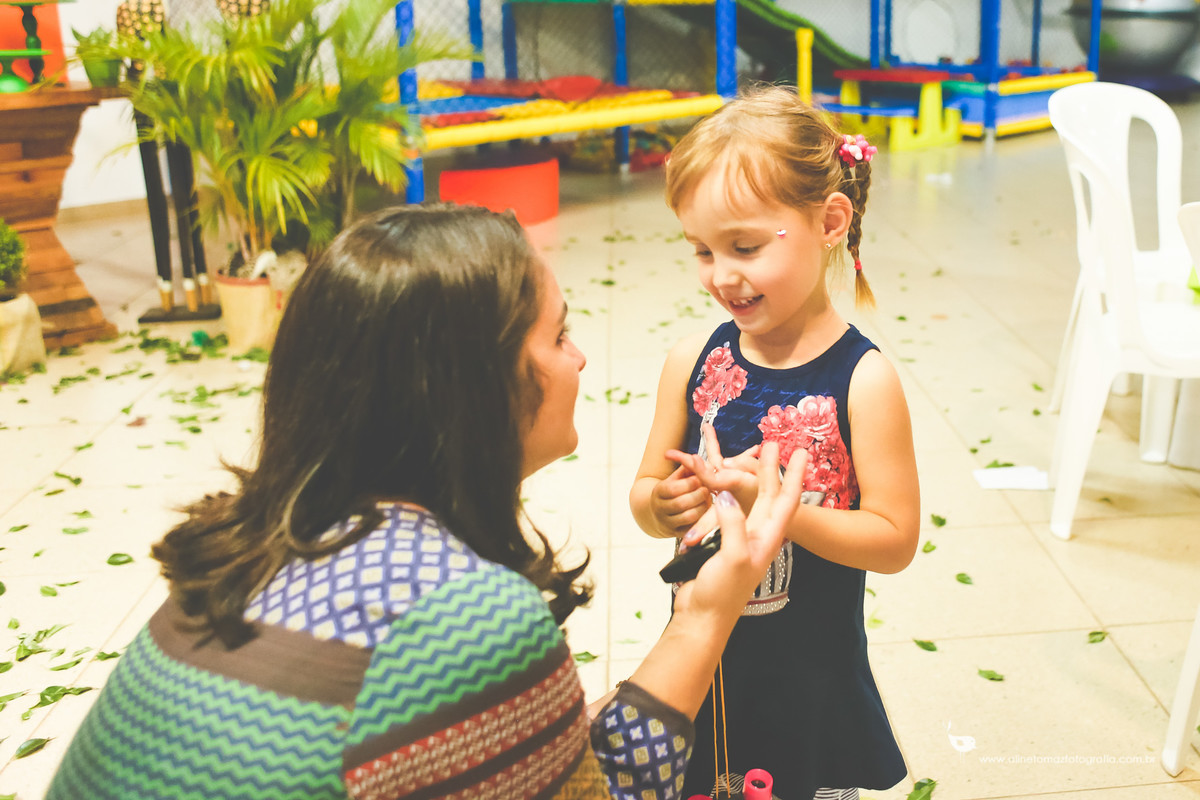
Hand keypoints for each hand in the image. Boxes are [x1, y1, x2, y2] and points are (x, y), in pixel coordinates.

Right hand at [649, 463, 711, 535]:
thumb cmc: (673, 491)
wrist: (661, 512)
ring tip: (708, 498)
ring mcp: (668, 523)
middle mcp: (660, 509)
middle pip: (681, 503)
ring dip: (703, 506)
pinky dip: (703, 518)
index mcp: (658, 492)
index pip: (673, 488)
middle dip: (698, 494)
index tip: (700, 478)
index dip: (689, 483)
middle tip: (708, 488)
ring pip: (689, 516)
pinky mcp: (678, 534)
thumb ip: (687, 468)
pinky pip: (694, 527)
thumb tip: (697, 459)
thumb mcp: (676, 477)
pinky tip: (706, 510)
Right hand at [674, 443, 806, 619]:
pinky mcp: (722, 542)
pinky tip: (722, 485)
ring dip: (750, 478)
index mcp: (768, 538)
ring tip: (748, 457)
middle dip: (772, 469)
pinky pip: (727, 511)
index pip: (787, 500)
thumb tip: (725, 496)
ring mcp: (740, 538)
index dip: (795, 475)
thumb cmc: (722, 593)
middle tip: (773, 443)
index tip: (801, 452)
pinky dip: (727, 494)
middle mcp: (757, 535)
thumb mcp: (733, 558)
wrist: (702, 616)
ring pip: (748, 500)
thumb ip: (733, 525)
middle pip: (769, 494)